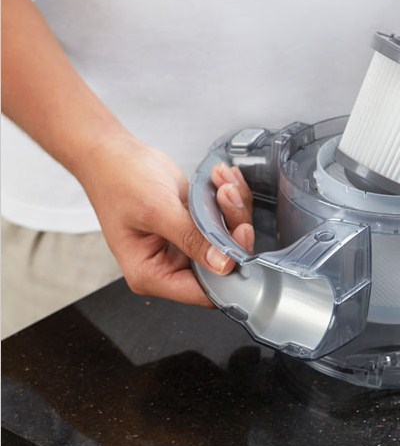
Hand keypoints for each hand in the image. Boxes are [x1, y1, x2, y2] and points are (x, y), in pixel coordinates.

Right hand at [79, 134, 253, 306]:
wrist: (113, 153)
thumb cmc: (119, 180)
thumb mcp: (156, 210)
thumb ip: (191, 239)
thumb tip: (223, 265)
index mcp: (152, 274)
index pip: (204, 293)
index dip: (229, 269)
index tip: (240, 234)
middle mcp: (170, 265)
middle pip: (223, 265)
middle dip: (233, 229)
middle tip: (229, 197)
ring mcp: (185, 246)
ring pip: (228, 240)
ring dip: (233, 209)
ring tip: (222, 183)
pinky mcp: (194, 227)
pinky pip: (224, 221)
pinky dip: (229, 200)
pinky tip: (221, 180)